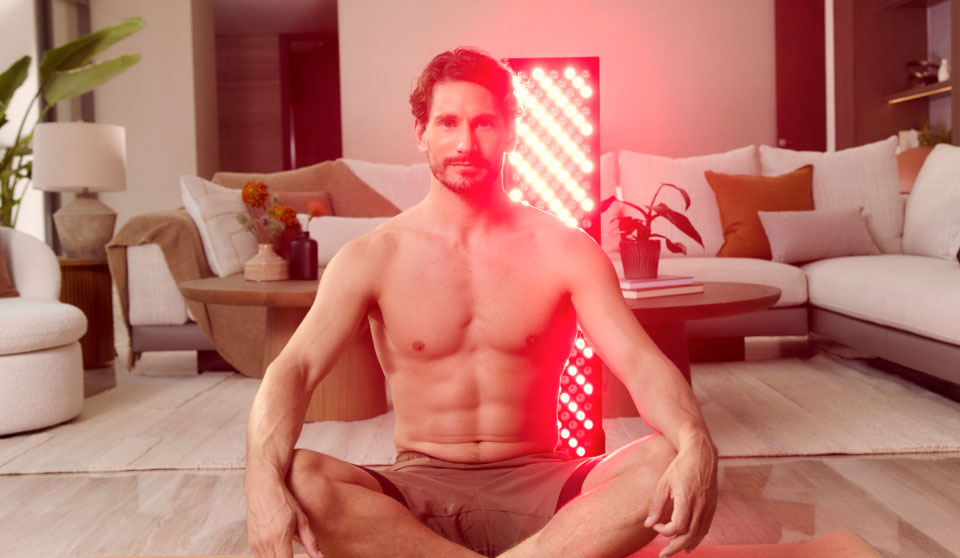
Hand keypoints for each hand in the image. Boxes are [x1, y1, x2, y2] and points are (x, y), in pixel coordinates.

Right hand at [245, 473, 320, 557]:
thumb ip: (310, 541)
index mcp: (279, 537)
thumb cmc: (283, 501)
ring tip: (288, 553)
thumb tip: (320, 557)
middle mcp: (265, 543)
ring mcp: (256, 544)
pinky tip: (279, 553)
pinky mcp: (252, 543)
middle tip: (295, 555)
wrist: (262, 488)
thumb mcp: (301, 519)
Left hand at [643, 435, 717, 556]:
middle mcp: (701, 506)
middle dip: (675, 547)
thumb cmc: (680, 467)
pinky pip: (706, 527)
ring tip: (675, 552)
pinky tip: (690, 543)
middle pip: (689, 535)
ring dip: (687, 545)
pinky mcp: (713, 506)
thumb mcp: (663, 484)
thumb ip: (657, 506)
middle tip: (663, 555)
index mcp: (687, 500)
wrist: (701, 454)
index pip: (677, 527)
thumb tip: (648, 524)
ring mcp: (709, 507)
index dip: (664, 531)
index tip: (656, 526)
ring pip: (699, 534)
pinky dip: (698, 538)